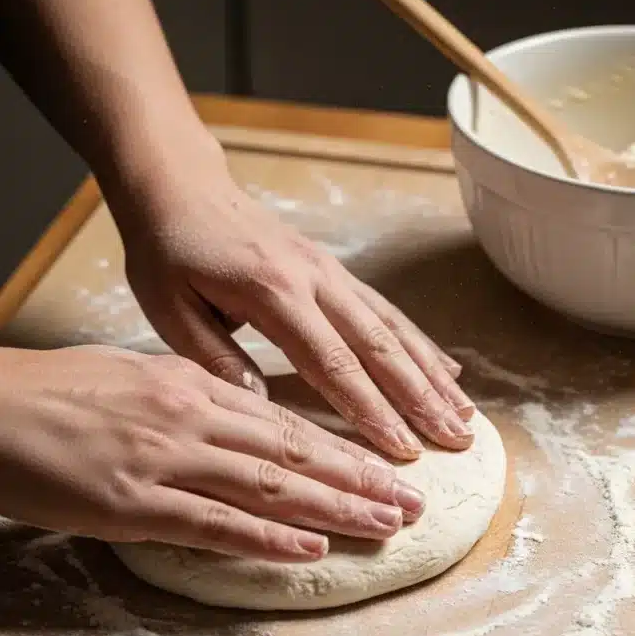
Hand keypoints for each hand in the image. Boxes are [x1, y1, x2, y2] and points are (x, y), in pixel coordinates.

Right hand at [0, 346, 427, 557]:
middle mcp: (192, 418)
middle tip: (414, 503)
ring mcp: (167, 461)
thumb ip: (193, 402)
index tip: (388, 466)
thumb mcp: (135, 380)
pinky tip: (311, 547)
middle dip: (362, 480)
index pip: (287, 422)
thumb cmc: (55, 394)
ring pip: (272, 486)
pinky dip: (268, 537)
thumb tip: (241, 420)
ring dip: (337, 509)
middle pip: (296, 453)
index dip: (344, 447)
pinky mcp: (136, 504)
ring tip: (387, 525)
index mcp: (193, 385)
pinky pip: (216, 524)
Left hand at [114, 138, 474, 460]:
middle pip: (379, 347)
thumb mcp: (171, 309)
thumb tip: (263, 407)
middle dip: (420, 398)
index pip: (332, 363)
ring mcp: (331, 273)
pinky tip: (447, 370)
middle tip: (454, 440)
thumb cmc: (170, 250)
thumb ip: (217, 359)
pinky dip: (420, 343)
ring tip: (465, 414)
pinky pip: (387, 311)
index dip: (370, 410)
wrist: (181, 185)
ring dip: (432, 374)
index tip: (402, 449)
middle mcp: (315, 280)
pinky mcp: (335, 271)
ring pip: (394, 329)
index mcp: (273, 293)